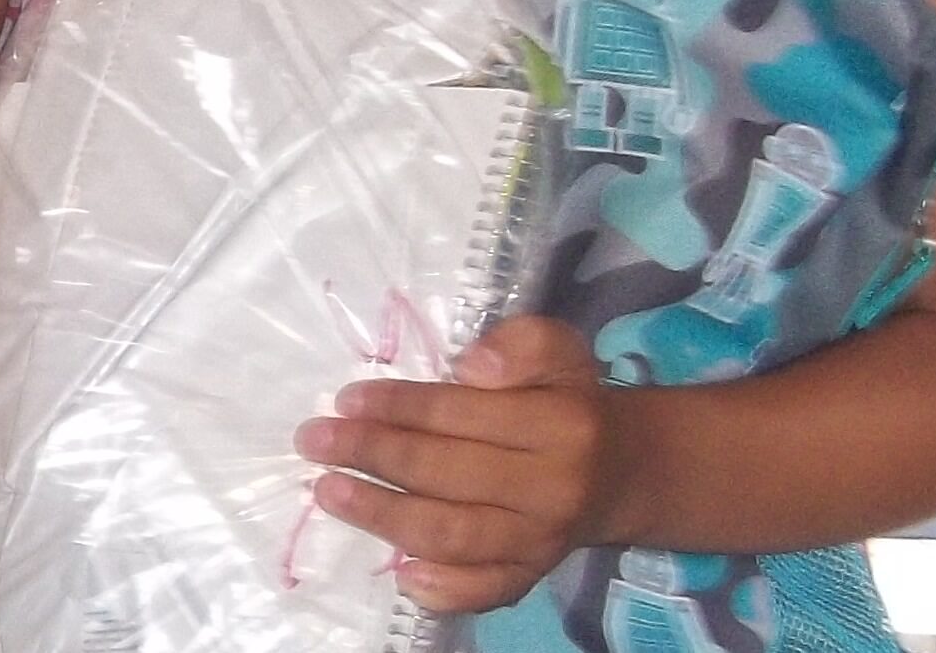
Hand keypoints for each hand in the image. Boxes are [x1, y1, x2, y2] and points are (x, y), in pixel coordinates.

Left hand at [297, 316, 622, 613]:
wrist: (620, 472)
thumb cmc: (568, 401)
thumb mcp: (559, 352)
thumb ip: (522, 345)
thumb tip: (471, 367)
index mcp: (560, 424)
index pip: (461, 414)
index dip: (398, 406)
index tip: (346, 400)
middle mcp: (552, 489)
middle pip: (446, 473)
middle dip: (372, 454)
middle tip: (314, 441)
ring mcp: (541, 540)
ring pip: (453, 533)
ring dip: (382, 515)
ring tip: (328, 492)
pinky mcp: (531, 574)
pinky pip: (485, 589)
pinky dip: (442, 588)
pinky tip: (399, 572)